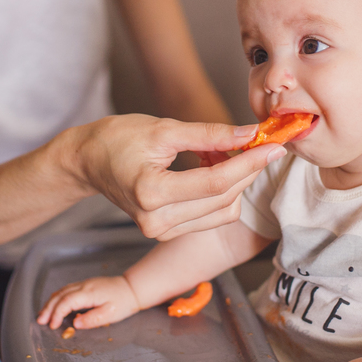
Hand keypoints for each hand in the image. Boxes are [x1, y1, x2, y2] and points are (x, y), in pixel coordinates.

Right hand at [37, 276, 141, 330]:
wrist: (131, 288)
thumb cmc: (123, 302)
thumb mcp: (111, 315)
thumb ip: (92, 319)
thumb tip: (75, 324)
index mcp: (89, 293)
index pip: (67, 302)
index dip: (57, 313)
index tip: (53, 325)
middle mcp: (84, 286)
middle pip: (60, 295)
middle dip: (48, 308)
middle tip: (40, 320)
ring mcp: (83, 283)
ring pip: (61, 291)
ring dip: (50, 302)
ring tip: (43, 315)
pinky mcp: (85, 285)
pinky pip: (66, 290)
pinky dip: (57, 298)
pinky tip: (54, 305)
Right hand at [71, 115, 285, 240]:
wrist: (88, 161)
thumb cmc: (118, 139)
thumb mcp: (164, 128)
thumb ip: (209, 134)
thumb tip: (248, 134)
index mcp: (152, 193)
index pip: (215, 183)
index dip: (249, 164)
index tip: (273, 146)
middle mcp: (156, 221)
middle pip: (223, 199)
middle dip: (246, 171)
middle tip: (254, 143)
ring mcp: (160, 231)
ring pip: (221, 212)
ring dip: (233, 182)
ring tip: (220, 153)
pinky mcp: (165, 233)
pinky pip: (209, 217)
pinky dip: (220, 193)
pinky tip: (210, 168)